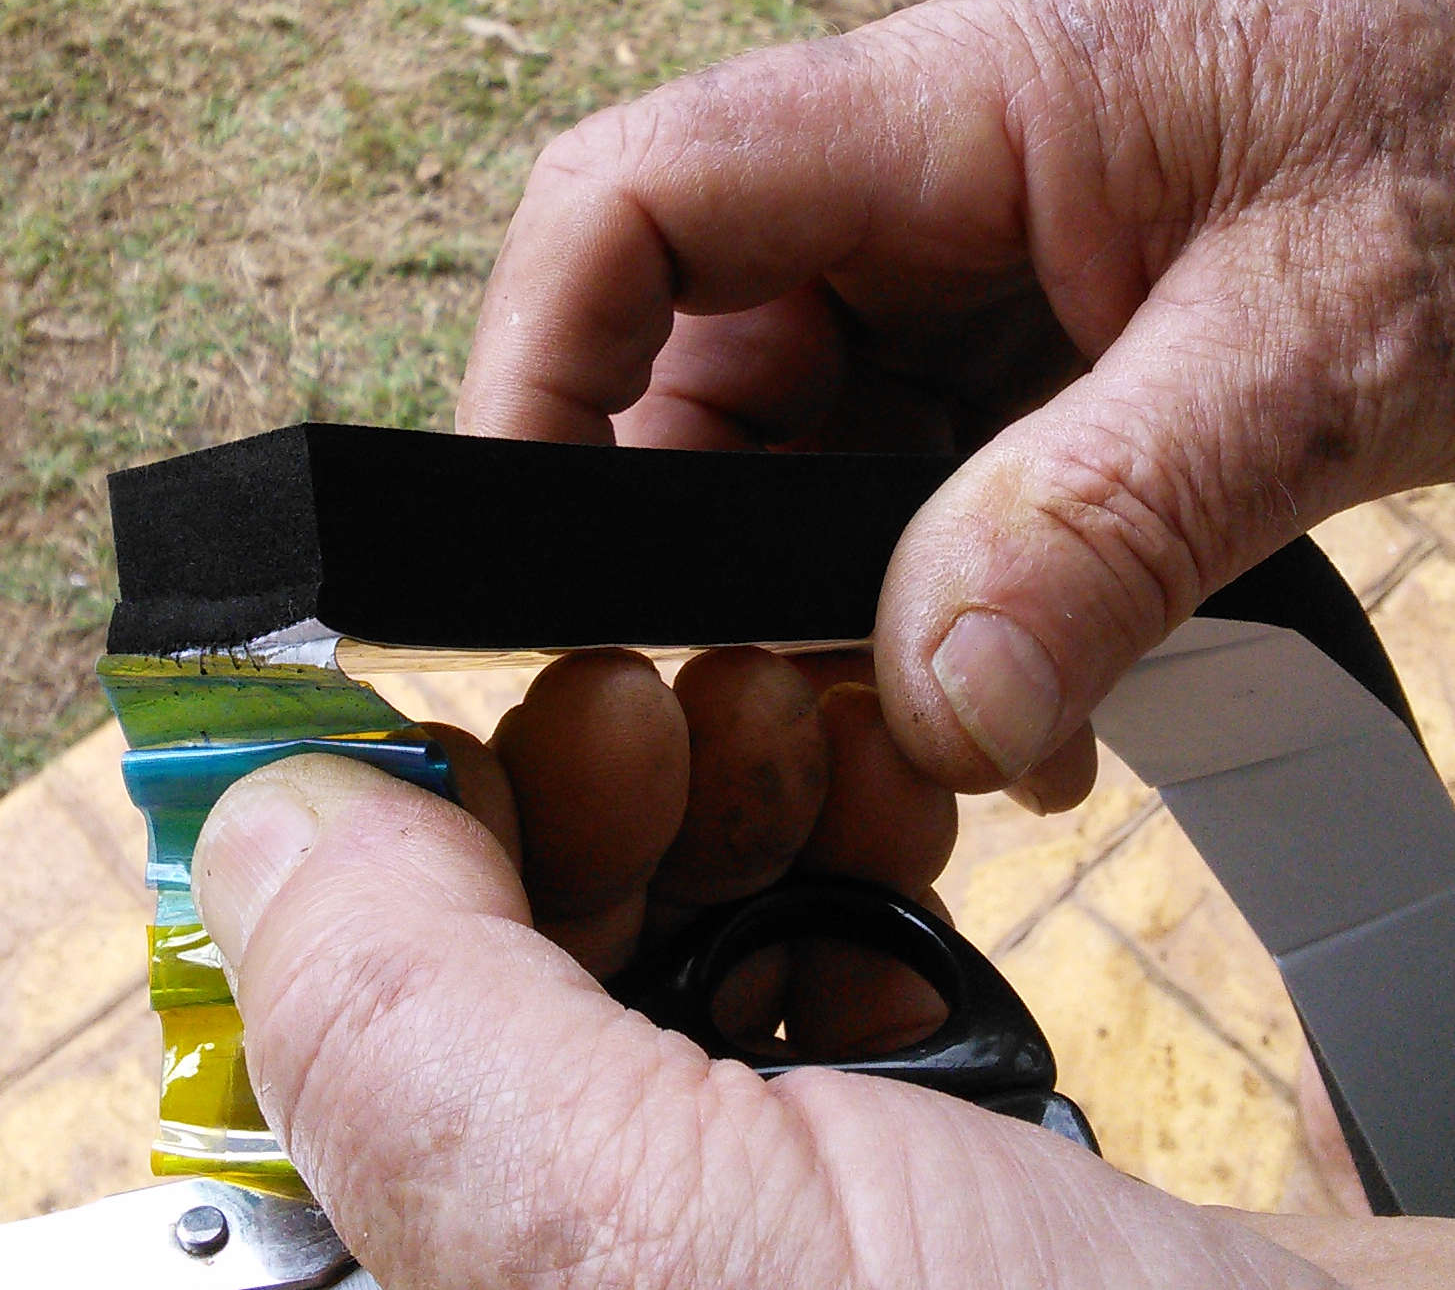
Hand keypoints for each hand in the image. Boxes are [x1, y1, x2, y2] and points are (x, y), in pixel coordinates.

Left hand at [191, 648, 1409, 1288]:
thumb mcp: (633, 1240)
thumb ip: (401, 1036)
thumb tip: (254, 825)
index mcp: (487, 1286)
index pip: (337, 1051)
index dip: (393, 863)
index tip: (478, 732)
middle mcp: (600, 1254)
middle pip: (511, 972)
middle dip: (590, 800)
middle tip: (659, 705)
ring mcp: (750, 1206)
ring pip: (671, 930)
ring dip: (728, 791)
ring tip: (804, 734)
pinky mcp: (888, 1137)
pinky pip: (808, 941)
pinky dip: (833, 842)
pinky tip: (891, 799)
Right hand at [459, 0, 1454, 811]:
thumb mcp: (1320, 339)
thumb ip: (1116, 521)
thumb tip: (943, 702)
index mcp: (959, 113)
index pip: (633, 205)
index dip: (535, 370)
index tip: (524, 543)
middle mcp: (929, 188)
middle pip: (700, 372)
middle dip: (725, 562)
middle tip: (812, 712)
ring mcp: (973, 276)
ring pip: (805, 459)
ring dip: (854, 611)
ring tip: (967, 729)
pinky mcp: (1029, 352)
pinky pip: (918, 488)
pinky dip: (948, 609)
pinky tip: (1034, 694)